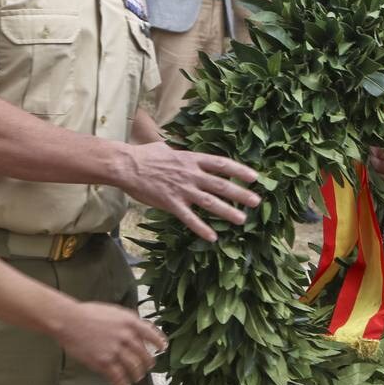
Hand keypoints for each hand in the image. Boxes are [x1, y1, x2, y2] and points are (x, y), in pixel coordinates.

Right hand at [58, 302, 165, 384]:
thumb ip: (128, 320)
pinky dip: (122, 383)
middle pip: (145, 355)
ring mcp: (116, 350)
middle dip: (147, 364)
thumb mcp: (114, 311)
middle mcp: (127, 336)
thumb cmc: (89, 313)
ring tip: (136, 378)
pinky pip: (118, 377)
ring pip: (134, 368)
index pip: (152, 335)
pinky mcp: (104, 362)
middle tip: (146, 368)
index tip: (162, 349)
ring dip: (137, 375)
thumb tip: (139, 328)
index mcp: (130, 321)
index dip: (159, 343)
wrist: (69, 320)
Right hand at [119, 142, 258, 241]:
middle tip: (256, 201)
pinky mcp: (171, 203)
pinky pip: (189, 218)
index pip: (221, 164)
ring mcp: (182, 189)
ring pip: (210, 202)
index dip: (239, 170)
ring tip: (242, 219)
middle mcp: (191, 174)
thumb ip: (178, 151)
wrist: (126, 166)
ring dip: (227, 211)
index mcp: (191, 159)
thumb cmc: (144, 155)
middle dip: (240, 193)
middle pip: (221, 184)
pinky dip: (201, 228)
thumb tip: (180, 148)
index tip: (254, 177)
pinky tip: (212, 237)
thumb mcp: (166, 148)